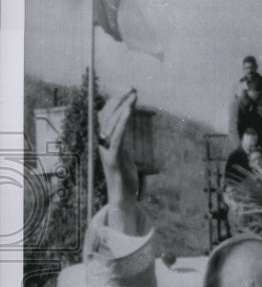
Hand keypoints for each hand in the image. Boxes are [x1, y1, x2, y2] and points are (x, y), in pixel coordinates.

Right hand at [97, 90, 137, 206]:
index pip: (106, 115)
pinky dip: (122, 123)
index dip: (116, 101)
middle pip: (108, 115)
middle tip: (133, 89)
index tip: (129, 91)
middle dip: (120, 100)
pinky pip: (117, 137)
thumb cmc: (125, 177)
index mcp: (104, 141)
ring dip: (123, 108)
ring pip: (112, 124)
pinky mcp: (113, 159)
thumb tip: (126, 123)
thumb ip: (122, 139)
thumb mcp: (125, 153)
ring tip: (133, 97)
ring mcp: (106, 151)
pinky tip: (129, 112)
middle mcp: (102, 143)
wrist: (122, 197)